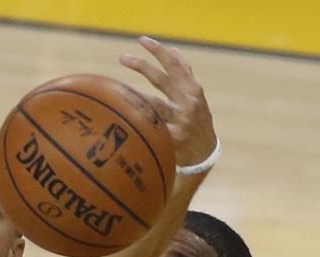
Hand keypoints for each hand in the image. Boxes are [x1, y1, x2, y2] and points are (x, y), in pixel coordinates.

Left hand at [120, 36, 215, 167]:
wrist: (204, 154)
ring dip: (134, 96)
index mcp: (193, 90)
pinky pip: (150, 128)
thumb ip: (184, 75)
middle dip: (142, 66)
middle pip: (162, 80)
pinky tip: (119, 118)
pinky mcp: (172, 140)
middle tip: (123, 57)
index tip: (142, 40)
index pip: (175, 66)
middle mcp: (188, 103)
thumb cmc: (195, 119)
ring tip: (116, 90)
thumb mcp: (195, 96)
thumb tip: (172, 50)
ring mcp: (180, 122)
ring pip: (154, 105)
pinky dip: (136, 121)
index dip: (159, 52)